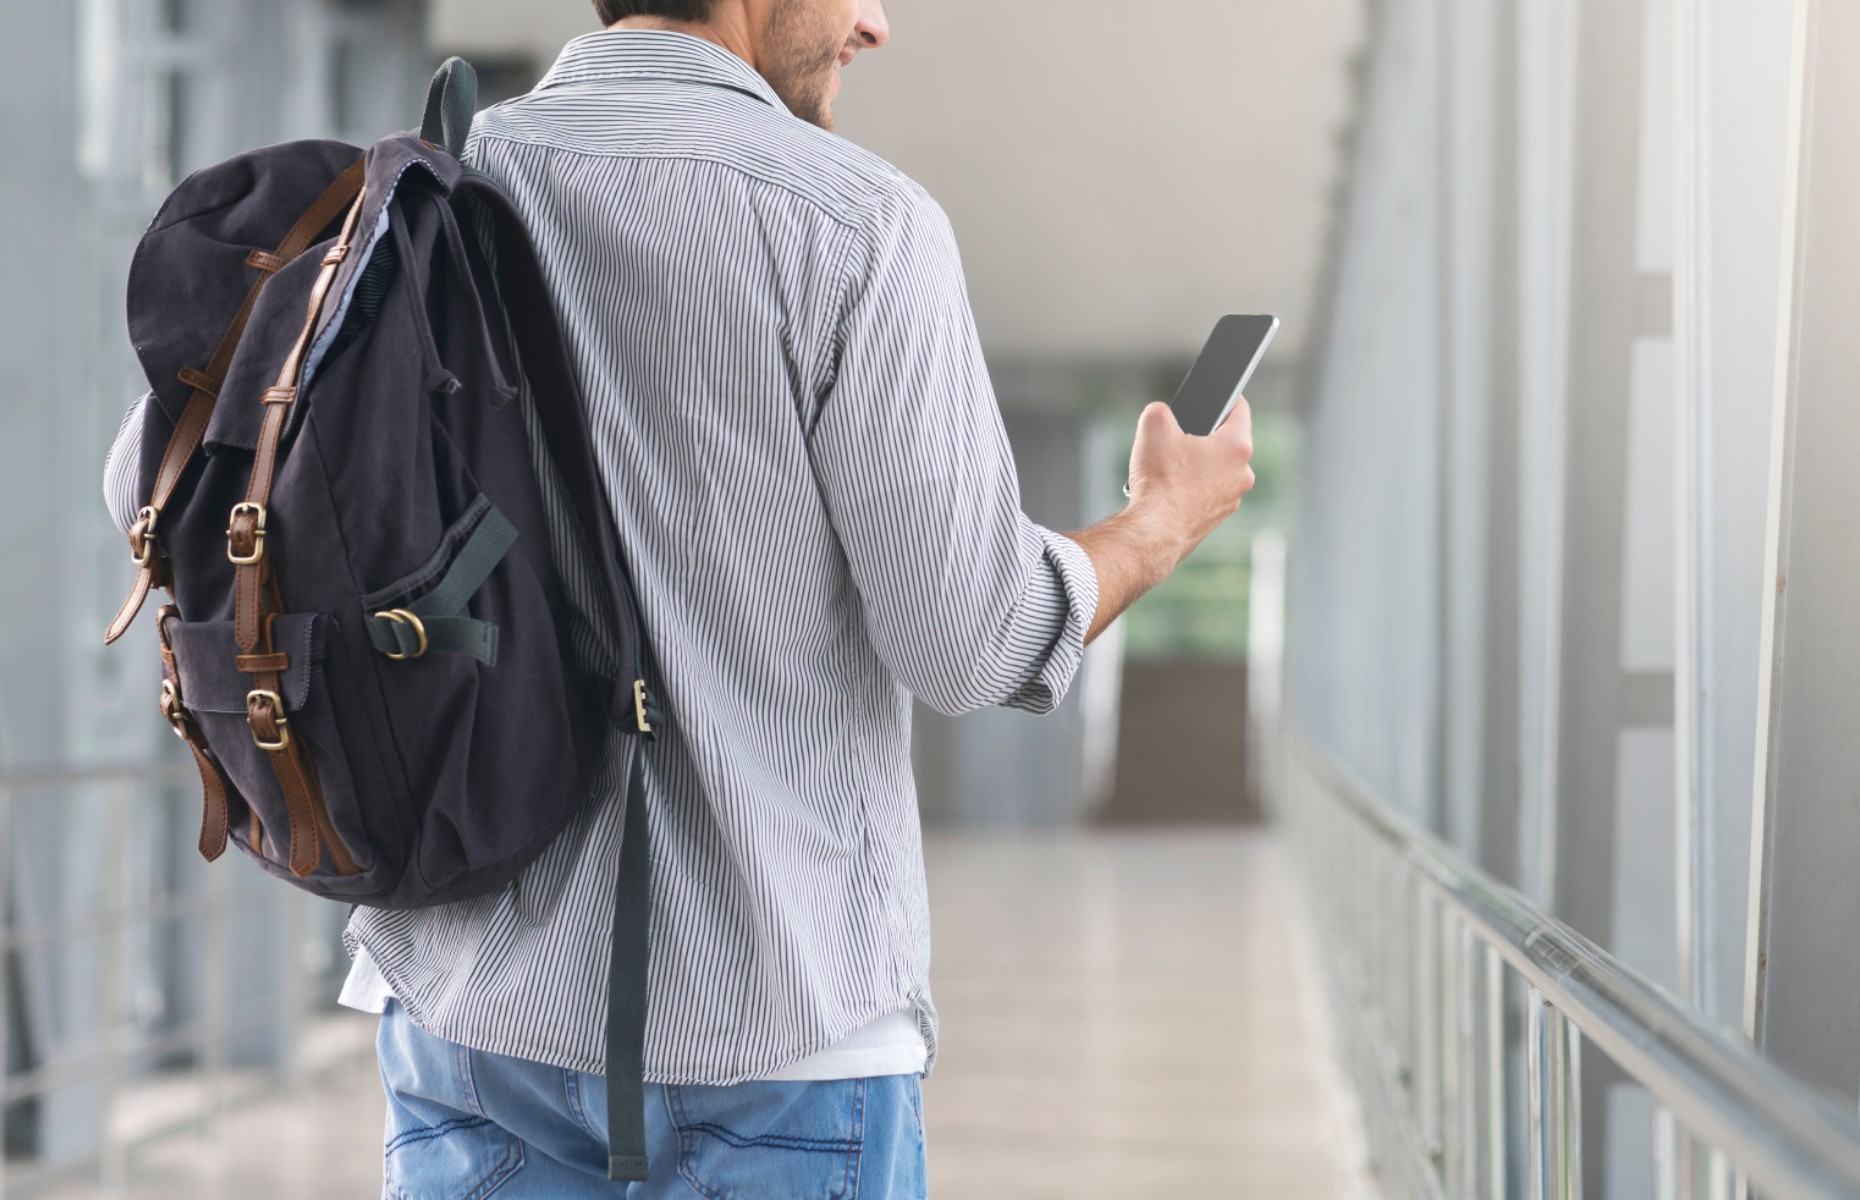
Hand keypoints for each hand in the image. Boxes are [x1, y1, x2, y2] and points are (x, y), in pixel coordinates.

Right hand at [1124, 398, 1255, 572]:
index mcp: (1236, 447)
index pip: (1240, 409)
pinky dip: (1191, 489)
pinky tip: (1168, 490)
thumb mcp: (1153, 426)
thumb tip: (1161, 415)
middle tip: (1179, 436)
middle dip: (1204, 436)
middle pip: (1226, 443)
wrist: (1153, 532)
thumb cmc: (1160, 481)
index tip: (1219, 395)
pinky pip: (1206, 494)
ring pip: (1216, 471)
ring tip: (1169, 467)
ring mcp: (1231, 500)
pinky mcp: (1215, 519)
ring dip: (1197, 465)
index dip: (1227, 397)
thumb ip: (1160, 410)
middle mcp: (1242, 475)